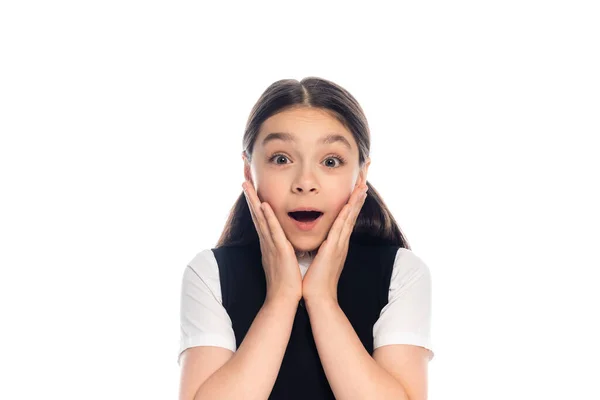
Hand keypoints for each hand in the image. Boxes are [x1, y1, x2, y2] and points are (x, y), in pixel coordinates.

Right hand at [242, 181, 302, 303]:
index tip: (252, 189)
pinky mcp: (279, 250)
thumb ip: (282, 250)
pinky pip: (272, 231)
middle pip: (255, 215)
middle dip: (250, 197)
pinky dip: (267, 217)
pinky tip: (263, 205)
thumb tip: (284, 243)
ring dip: (253, 201)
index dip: (255, 203)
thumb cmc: (286, 283)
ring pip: (260, 219)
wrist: (283, 300)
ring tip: (247, 186)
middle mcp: (266, 242)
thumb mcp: (283, 261)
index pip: (261, 219)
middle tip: (243, 180)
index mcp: (269, 244)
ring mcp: (271, 245)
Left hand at [302, 183, 368, 302]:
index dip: (351, 205)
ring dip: (355, 202)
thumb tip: (319, 244)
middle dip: (357, 199)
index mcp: (337, 245)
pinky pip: (340, 228)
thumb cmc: (316, 282)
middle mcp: (341, 243)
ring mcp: (339, 245)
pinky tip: (349, 204)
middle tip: (364, 183)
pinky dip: (345, 215)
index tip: (355, 192)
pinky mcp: (333, 249)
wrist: (319, 298)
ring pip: (349, 219)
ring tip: (362, 188)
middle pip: (352, 216)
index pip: (346, 220)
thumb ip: (321, 250)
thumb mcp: (319, 261)